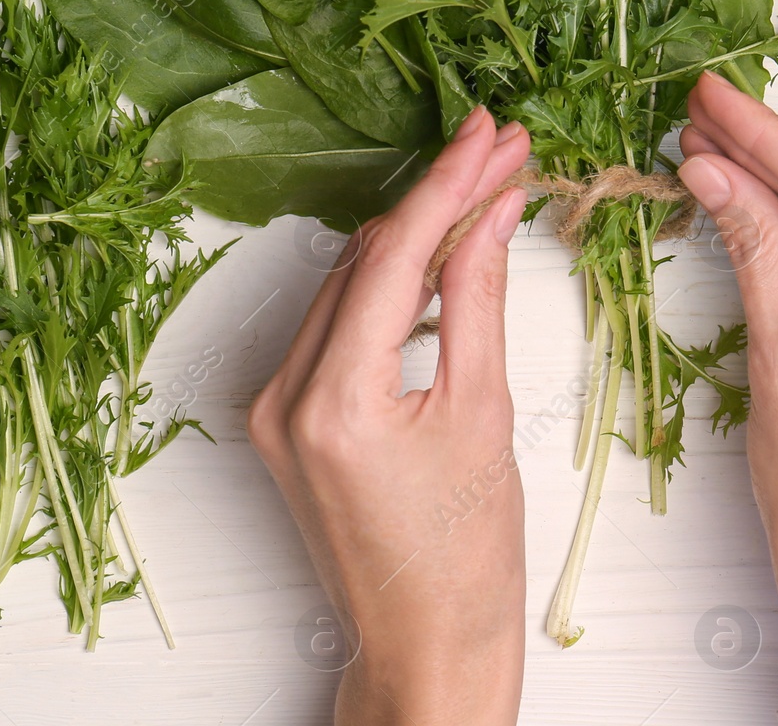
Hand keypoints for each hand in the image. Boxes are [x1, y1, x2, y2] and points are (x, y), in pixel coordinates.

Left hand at [248, 106, 531, 725]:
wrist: (425, 643)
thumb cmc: (464, 559)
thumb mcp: (484, 413)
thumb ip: (478, 298)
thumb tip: (490, 213)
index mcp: (332, 402)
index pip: (392, 256)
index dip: (448, 184)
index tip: (488, 134)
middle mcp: (284, 397)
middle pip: (365, 259)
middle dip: (437, 199)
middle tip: (500, 151)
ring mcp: (277, 408)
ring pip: (349, 283)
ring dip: (414, 236)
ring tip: (483, 188)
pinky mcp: (287, 418)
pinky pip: (338, 323)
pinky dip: (389, 284)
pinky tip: (438, 253)